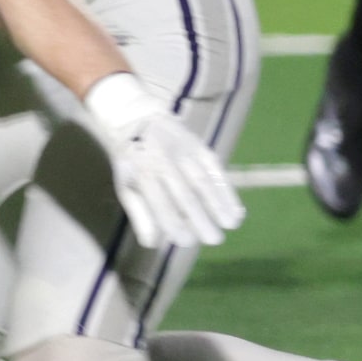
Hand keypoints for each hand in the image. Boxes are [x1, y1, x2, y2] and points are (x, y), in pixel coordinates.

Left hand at [82, 72, 243, 247]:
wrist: (137, 118)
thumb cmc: (131, 161)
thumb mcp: (126, 185)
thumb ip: (139, 213)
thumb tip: (153, 243)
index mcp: (143, 173)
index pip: (162, 205)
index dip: (176, 226)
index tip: (188, 241)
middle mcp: (164, 161)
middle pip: (186, 195)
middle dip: (202, 219)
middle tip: (215, 240)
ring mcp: (183, 151)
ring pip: (203, 180)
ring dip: (220, 203)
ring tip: (231, 225)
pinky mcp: (198, 145)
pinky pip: (215, 168)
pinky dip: (227, 188)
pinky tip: (235, 206)